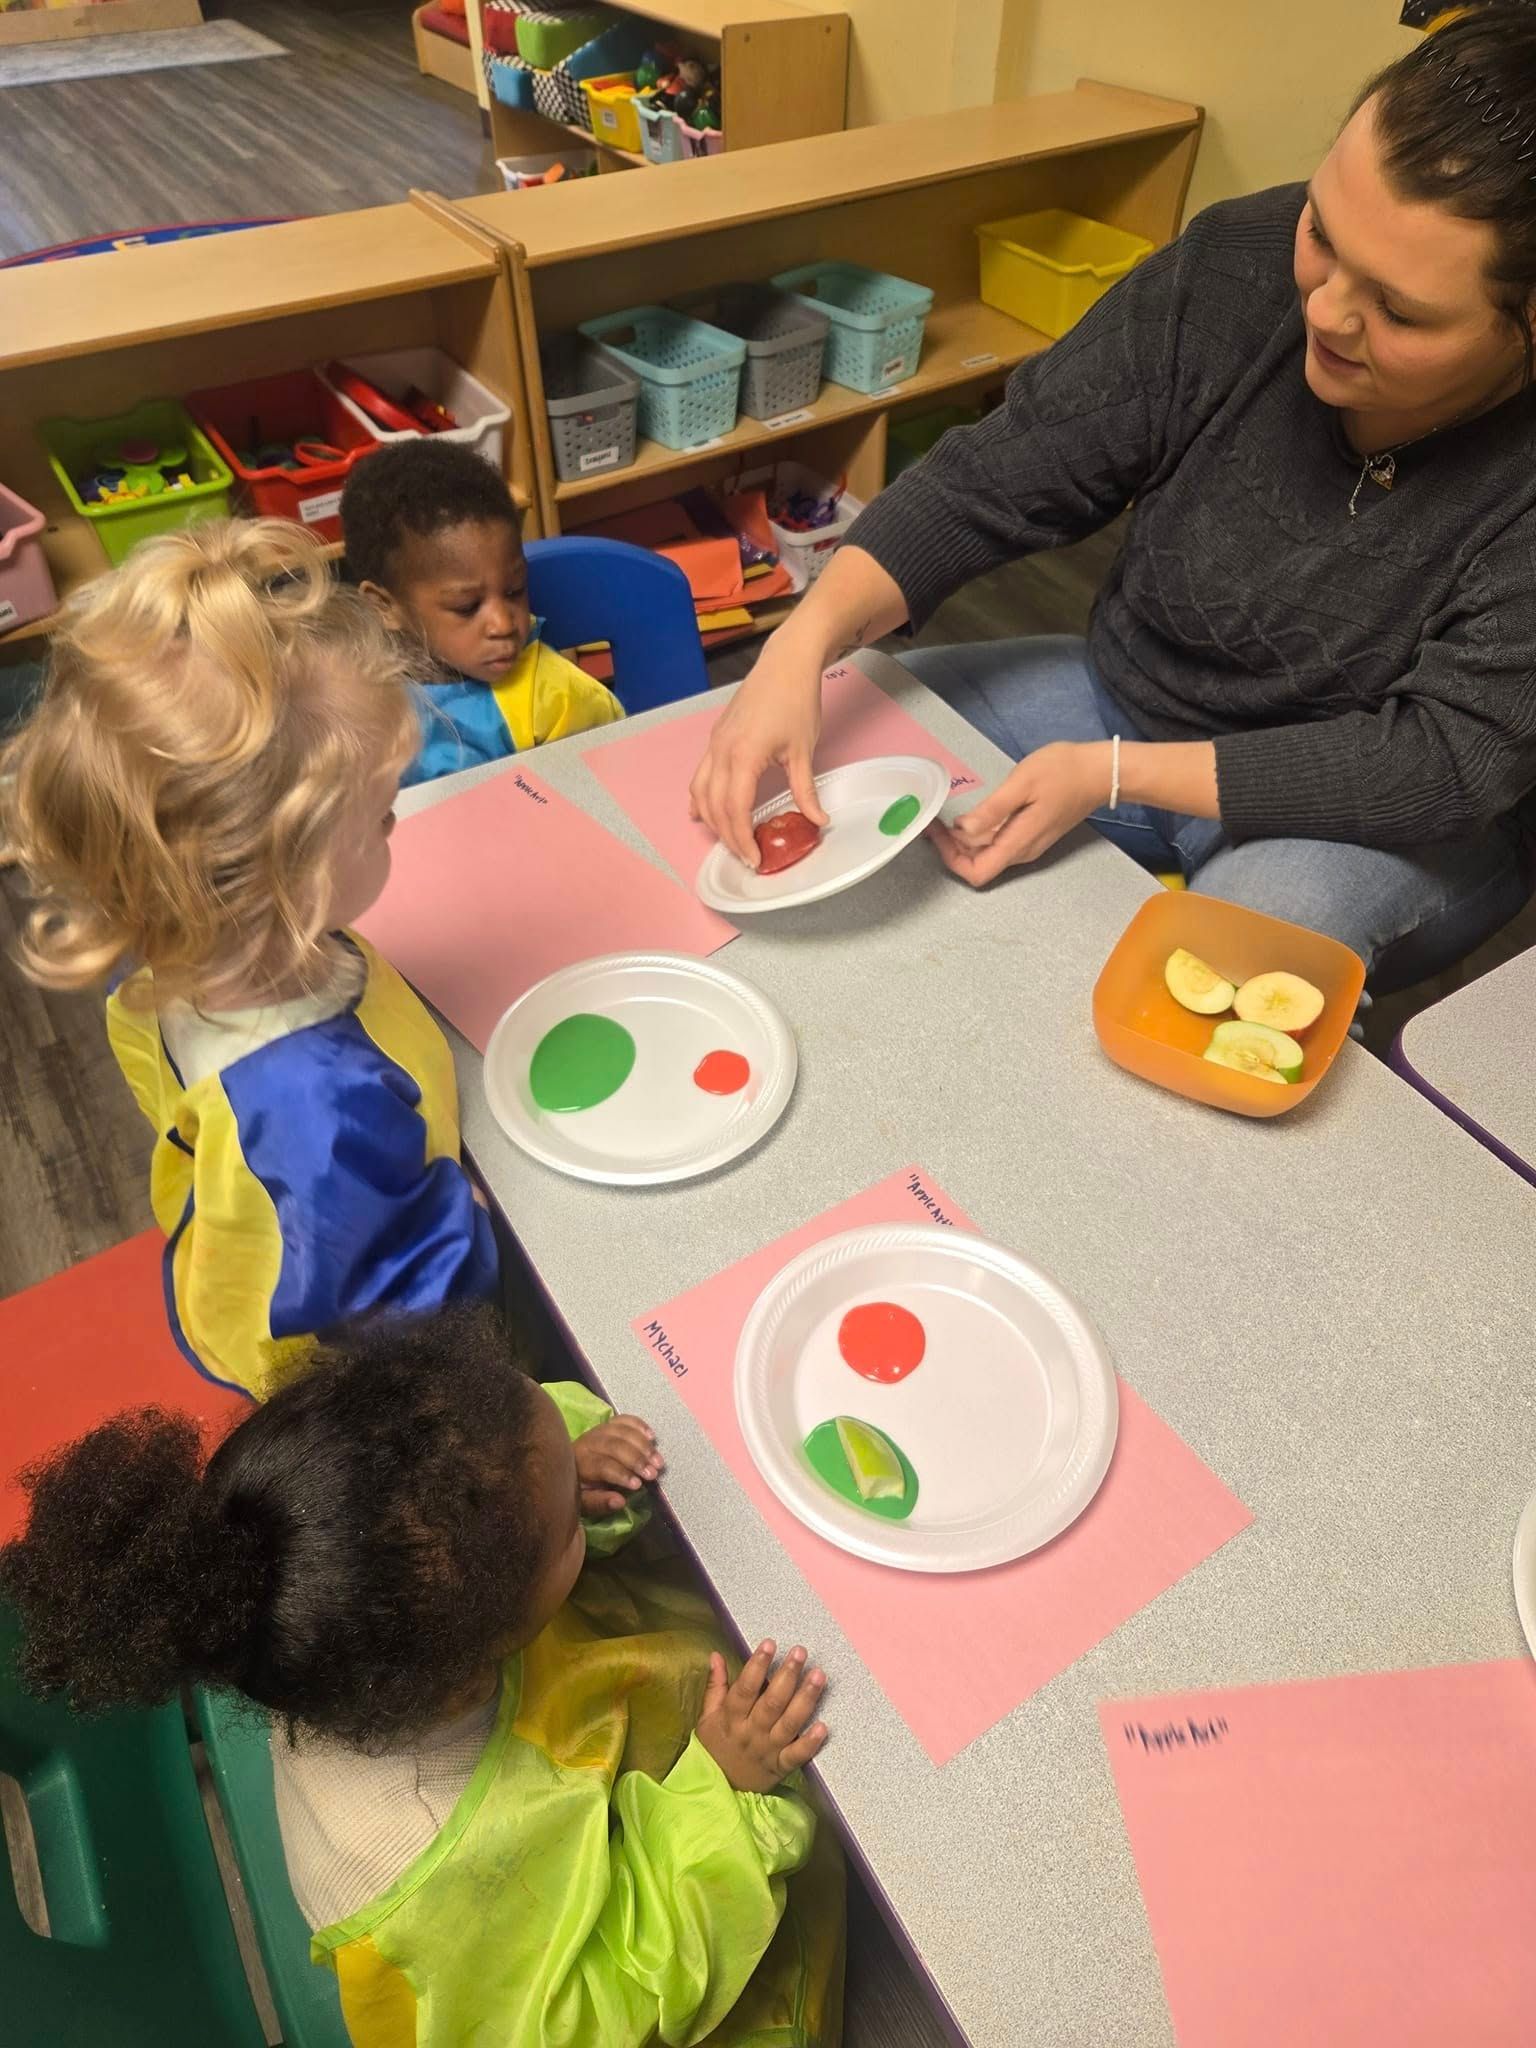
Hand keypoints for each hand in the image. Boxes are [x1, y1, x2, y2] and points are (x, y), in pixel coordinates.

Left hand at [574, 1416, 663, 1516]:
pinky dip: (639, 1425)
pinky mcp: (608, 1424)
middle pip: (614, 1445)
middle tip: (653, 1473)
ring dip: (643, 1445)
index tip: (638, 1485)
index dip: (621, 1474)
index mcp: (580, 1462)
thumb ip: (601, 1503)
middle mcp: (588, 1442)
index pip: (602, 1465)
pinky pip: (624, 1419)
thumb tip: (620, 1502)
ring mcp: (598, 1430)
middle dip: (636, 1459)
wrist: (568, 1468)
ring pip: (622, 1431)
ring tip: (658, 1461)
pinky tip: (652, 1437)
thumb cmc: (579, 1489)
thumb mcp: (585, 1503)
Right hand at [688, 635, 827, 867]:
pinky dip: (700, 799)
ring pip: (700, 793)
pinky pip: (700, 776)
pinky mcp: (716, 738)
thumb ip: (805, 791)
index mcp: (743, 756)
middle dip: (728, 837)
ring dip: (712, 821)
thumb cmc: (796, 700)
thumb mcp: (804, 751)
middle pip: (714, 807)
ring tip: (730, 840)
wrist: (786, 662)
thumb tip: (817, 821)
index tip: (755, 859)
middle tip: (747, 857)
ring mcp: (714, 743)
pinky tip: (702, 813)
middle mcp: (721, 751)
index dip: (742, 839)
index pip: (735, 810)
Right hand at [696, 1641, 828, 1793]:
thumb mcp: (707, 1717)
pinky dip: (810, 1743)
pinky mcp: (781, 1767)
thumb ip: (715, 1686)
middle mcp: (751, 1733)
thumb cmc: (714, 1748)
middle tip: (801, 1652)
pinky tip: (823, 1726)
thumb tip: (716, 1655)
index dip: (757, 1665)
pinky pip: (797, 1756)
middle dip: (788, 1675)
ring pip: (789, 1723)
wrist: (719, 1790)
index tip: (769, 1644)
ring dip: (805, 1699)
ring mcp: (768, 1750)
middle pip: (772, 1702)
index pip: (745, 1688)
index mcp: (731, 1718)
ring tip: (818, 1676)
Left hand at [930, 741, 1105, 885]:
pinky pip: (999, 844)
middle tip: (936, 820)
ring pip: (988, 855)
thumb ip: (993, 810)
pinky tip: (973, 816)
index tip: (938, 832)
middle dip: (952, 848)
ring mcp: (1028, 845)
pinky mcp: (1032, 835)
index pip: (977, 872)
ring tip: (948, 817)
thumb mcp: (1022, 783)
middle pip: (979, 865)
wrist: (1100, 772)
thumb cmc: (1062, 771)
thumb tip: (963, 830)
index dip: (951, 858)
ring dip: (965, 842)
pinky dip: (980, 835)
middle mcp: (1022, 852)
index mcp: (1018, 843)